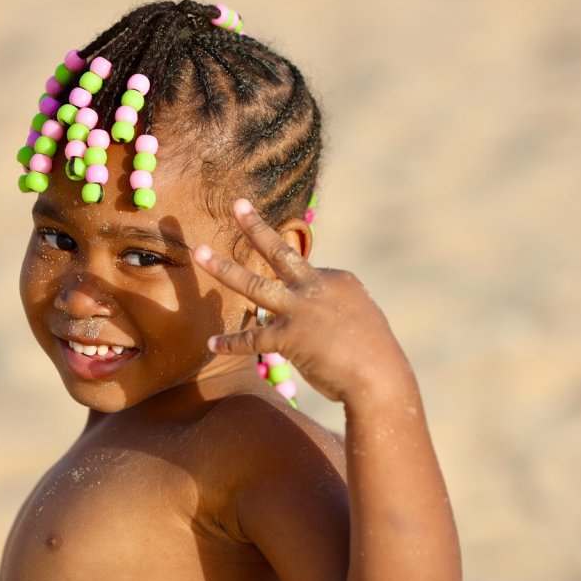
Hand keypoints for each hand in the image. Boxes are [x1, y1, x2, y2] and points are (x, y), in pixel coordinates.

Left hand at [193, 199, 411, 402]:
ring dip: (223, 268)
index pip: (305, 274)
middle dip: (255, 227)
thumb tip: (321, 323)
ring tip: (198, 251)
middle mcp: (317, 286)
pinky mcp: (289, 336)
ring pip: (254, 284)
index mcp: (338, 279)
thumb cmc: (375, 357)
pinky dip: (231, 342)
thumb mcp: (361, 321)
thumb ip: (337, 314)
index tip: (308, 315)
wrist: (381, 377)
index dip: (298, 292)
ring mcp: (301, 309)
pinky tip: (211, 343)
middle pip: (280, 252)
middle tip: (236, 203)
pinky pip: (252, 338)